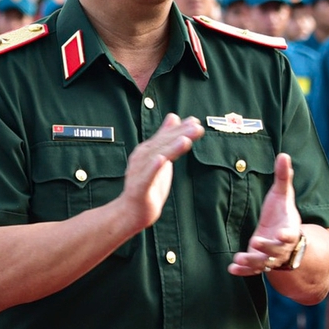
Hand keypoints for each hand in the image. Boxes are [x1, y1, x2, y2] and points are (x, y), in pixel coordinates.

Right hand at [116, 114, 202, 230]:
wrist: (131, 211)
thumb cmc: (147, 184)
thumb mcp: (160, 157)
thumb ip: (165, 138)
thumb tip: (173, 117)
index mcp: (148, 150)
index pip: (166, 137)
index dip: (180, 129)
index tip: (196, 121)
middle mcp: (142, 158)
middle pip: (163, 144)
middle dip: (180, 135)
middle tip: (197, 127)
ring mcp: (140, 172)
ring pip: (156, 157)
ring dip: (170, 148)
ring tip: (185, 140)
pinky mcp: (140, 187)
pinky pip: (147, 176)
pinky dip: (154, 168)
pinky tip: (161, 160)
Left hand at [229, 152, 302, 276]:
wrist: (282, 236)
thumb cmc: (281, 213)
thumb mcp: (282, 195)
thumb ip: (283, 177)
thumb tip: (284, 154)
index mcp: (290, 229)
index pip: (291, 233)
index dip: (289, 234)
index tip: (285, 234)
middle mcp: (281, 247)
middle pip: (276, 251)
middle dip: (267, 248)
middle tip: (257, 242)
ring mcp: (269, 257)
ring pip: (263, 263)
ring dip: (252, 262)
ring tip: (238, 260)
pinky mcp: (258, 263)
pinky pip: (252, 270)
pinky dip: (243, 271)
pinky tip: (231, 269)